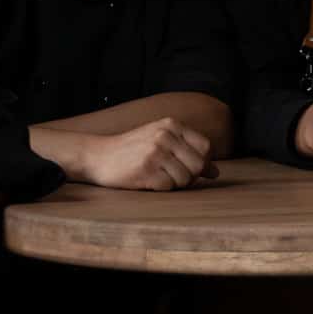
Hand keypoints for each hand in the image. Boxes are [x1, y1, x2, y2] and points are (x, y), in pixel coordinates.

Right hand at [70, 118, 217, 190]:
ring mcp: (155, 152)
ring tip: (158, 176)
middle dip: (190, 176)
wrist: (97, 155)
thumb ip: (187, 150)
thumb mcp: (160, 139)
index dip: (203, 162)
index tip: (190, 168)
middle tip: (172, 176)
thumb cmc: (132, 150)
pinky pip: (168, 187)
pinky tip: (147, 180)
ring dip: (174, 184)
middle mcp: (165, 135)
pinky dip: (160, 188)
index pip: (206, 147)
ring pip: (185, 179)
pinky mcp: (145, 170)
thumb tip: (216, 172)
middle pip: (199, 165)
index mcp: (172, 125)